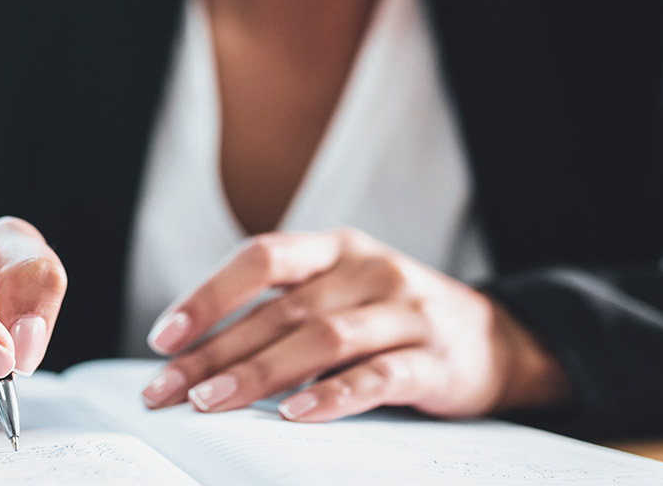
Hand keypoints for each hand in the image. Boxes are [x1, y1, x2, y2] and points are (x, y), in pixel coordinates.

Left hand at [138, 228, 570, 422]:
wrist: (497, 339)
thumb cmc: (396, 317)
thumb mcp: (343, 293)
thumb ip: (284, 311)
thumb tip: (198, 353)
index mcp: (336, 249)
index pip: (263, 258)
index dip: (209, 294)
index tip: (165, 337)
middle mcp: (368, 270)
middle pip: (280, 310)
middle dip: (215, 351)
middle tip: (168, 388)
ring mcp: (405, 311)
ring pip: (321, 339)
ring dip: (259, 373)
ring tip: (213, 401)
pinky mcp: (434, 358)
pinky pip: (377, 376)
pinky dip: (332, 395)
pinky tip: (295, 415)